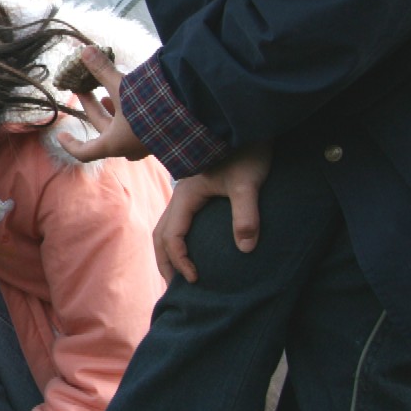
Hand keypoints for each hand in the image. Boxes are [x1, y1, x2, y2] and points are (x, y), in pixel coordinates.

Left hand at [57, 46, 151, 162]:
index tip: (61, 134)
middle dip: (92, 108)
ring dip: (111, 112)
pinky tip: (133, 98)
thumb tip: (84, 51)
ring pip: (121, 130)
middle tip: (82, 89)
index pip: (85, 152)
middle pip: (102, 130)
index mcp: (115, 143)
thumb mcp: (122, 86)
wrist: (194, 113)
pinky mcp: (161, 135)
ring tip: (105, 94)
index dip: (71, 144)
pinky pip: (138, 128)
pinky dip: (129, 113)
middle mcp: (129, 148)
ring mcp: (146, 144)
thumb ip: (102, 71)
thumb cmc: (150, 105)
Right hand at [154, 143, 272, 281]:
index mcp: (187, 195)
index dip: (181, 260)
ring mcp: (188, 192)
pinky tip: (190, 247)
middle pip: (160, 234)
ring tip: (177, 273)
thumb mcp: (249, 183)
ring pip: (166, 227)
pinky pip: (178, 220)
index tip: (196, 279)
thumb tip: (245, 249)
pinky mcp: (198, 190)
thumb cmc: (247, 151)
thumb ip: (246, 215)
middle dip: (165, 262)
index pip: (173, 236)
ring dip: (167, 252)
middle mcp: (181, 195)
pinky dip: (176, 239)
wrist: (243, 122)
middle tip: (174, 288)